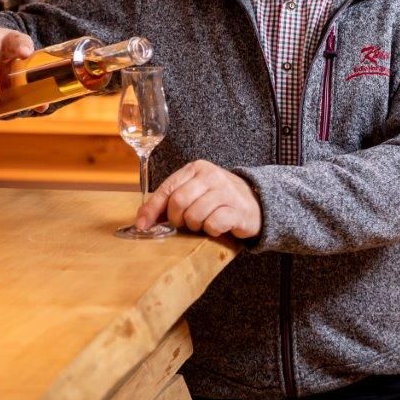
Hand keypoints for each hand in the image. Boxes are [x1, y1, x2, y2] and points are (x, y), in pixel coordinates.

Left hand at [136, 160, 261, 238]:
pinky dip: (210, 230)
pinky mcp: (237, 210)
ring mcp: (226, 192)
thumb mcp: (195, 191)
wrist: (256, 202)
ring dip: (194, 225)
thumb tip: (143, 219)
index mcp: (197, 169)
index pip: (167, 188)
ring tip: (202, 223)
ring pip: (194, 215)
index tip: (142, 225)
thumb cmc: (219, 199)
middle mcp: (211, 176)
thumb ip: (171, 200)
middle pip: (178, 202)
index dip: (152, 209)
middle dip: (176, 219)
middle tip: (184, 223)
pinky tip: (216, 226)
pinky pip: (213, 224)